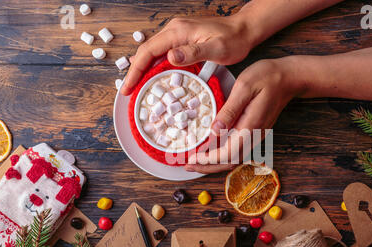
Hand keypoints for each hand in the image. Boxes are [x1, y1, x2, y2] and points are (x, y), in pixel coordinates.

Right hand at [121, 15, 252, 95]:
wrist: (243, 30)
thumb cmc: (233, 39)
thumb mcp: (216, 48)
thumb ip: (194, 52)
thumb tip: (170, 57)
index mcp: (178, 31)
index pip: (148, 50)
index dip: (135, 70)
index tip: (128, 87)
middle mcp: (174, 30)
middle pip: (146, 51)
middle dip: (134, 72)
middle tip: (128, 91)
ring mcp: (177, 34)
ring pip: (152, 52)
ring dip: (143, 69)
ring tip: (136, 87)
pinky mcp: (182, 40)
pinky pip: (162, 53)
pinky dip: (154, 66)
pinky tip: (152, 77)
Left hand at [185, 56, 308, 173]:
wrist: (290, 77)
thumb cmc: (267, 77)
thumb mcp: (244, 87)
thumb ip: (229, 110)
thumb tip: (214, 130)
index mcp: (250, 126)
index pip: (227, 153)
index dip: (208, 159)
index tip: (192, 158)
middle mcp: (254, 135)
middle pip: (230, 162)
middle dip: (208, 167)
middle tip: (188, 165)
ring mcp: (256, 135)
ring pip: (234, 158)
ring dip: (215, 163)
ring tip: (196, 160)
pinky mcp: (256, 132)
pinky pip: (238, 150)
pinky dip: (223, 155)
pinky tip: (212, 150)